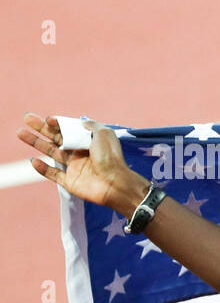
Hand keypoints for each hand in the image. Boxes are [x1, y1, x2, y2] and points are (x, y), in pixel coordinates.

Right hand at [15, 114, 139, 212]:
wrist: (115, 183)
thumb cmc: (111, 158)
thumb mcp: (104, 134)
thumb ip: (91, 125)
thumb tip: (80, 121)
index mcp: (88, 142)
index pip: (68, 130)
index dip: (57, 124)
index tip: (48, 119)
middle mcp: (80, 153)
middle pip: (56, 138)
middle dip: (41, 128)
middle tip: (27, 118)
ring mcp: (74, 168)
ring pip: (51, 153)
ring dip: (36, 143)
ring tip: (21, 132)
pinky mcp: (70, 181)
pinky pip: (53, 174)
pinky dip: (43, 168)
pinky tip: (33, 161)